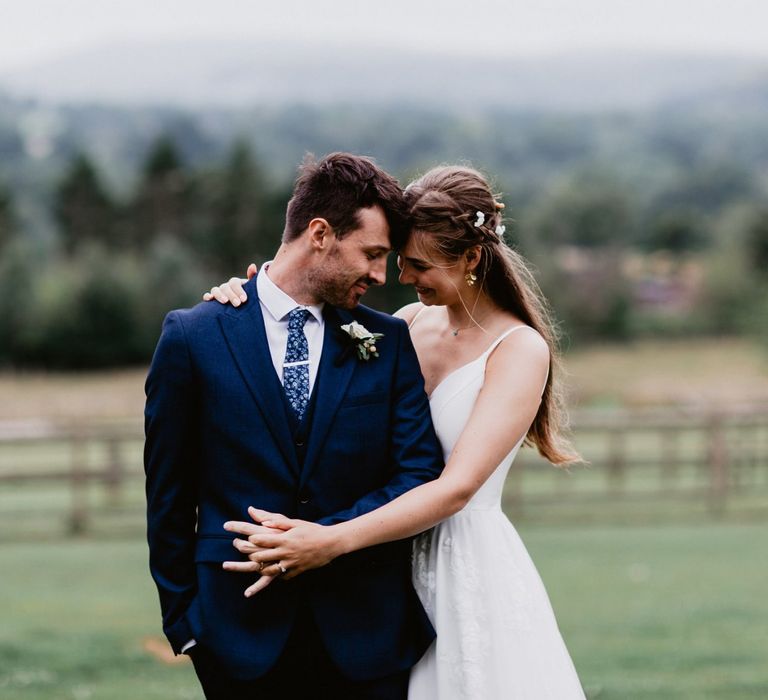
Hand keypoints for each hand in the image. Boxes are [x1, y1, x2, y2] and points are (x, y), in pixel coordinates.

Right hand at [202, 263, 257, 305]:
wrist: (245, 309)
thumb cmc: (250, 298)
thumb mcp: (253, 289)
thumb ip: (252, 278)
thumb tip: (252, 266)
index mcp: (236, 283)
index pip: (234, 283)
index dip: (239, 290)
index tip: (244, 299)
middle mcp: (226, 287)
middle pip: (225, 287)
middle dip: (231, 295)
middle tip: (237, 304)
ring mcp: (219, 292)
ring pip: (215, 290)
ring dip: (219, 295)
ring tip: (225, 302)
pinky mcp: (212, 299)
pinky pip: (207, 296)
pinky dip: (207, 296)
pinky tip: (209, 299)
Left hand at [222, 507, 343, 596]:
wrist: (332, 543)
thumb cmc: (314, 530)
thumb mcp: (296, 523)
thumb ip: (279, 522)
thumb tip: (263, 521)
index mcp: (284, 539)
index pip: (262, 541)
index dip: (251, 540)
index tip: (244, 538)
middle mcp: (286, 552)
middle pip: (262, 556)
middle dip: (251, 555)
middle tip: (243, 552)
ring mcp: (292, 563)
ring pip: (270, 570)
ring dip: (261, 568)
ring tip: (255, 565)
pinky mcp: (298, 570)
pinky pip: (284, 576)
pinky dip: (278, 574)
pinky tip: (274, 573)